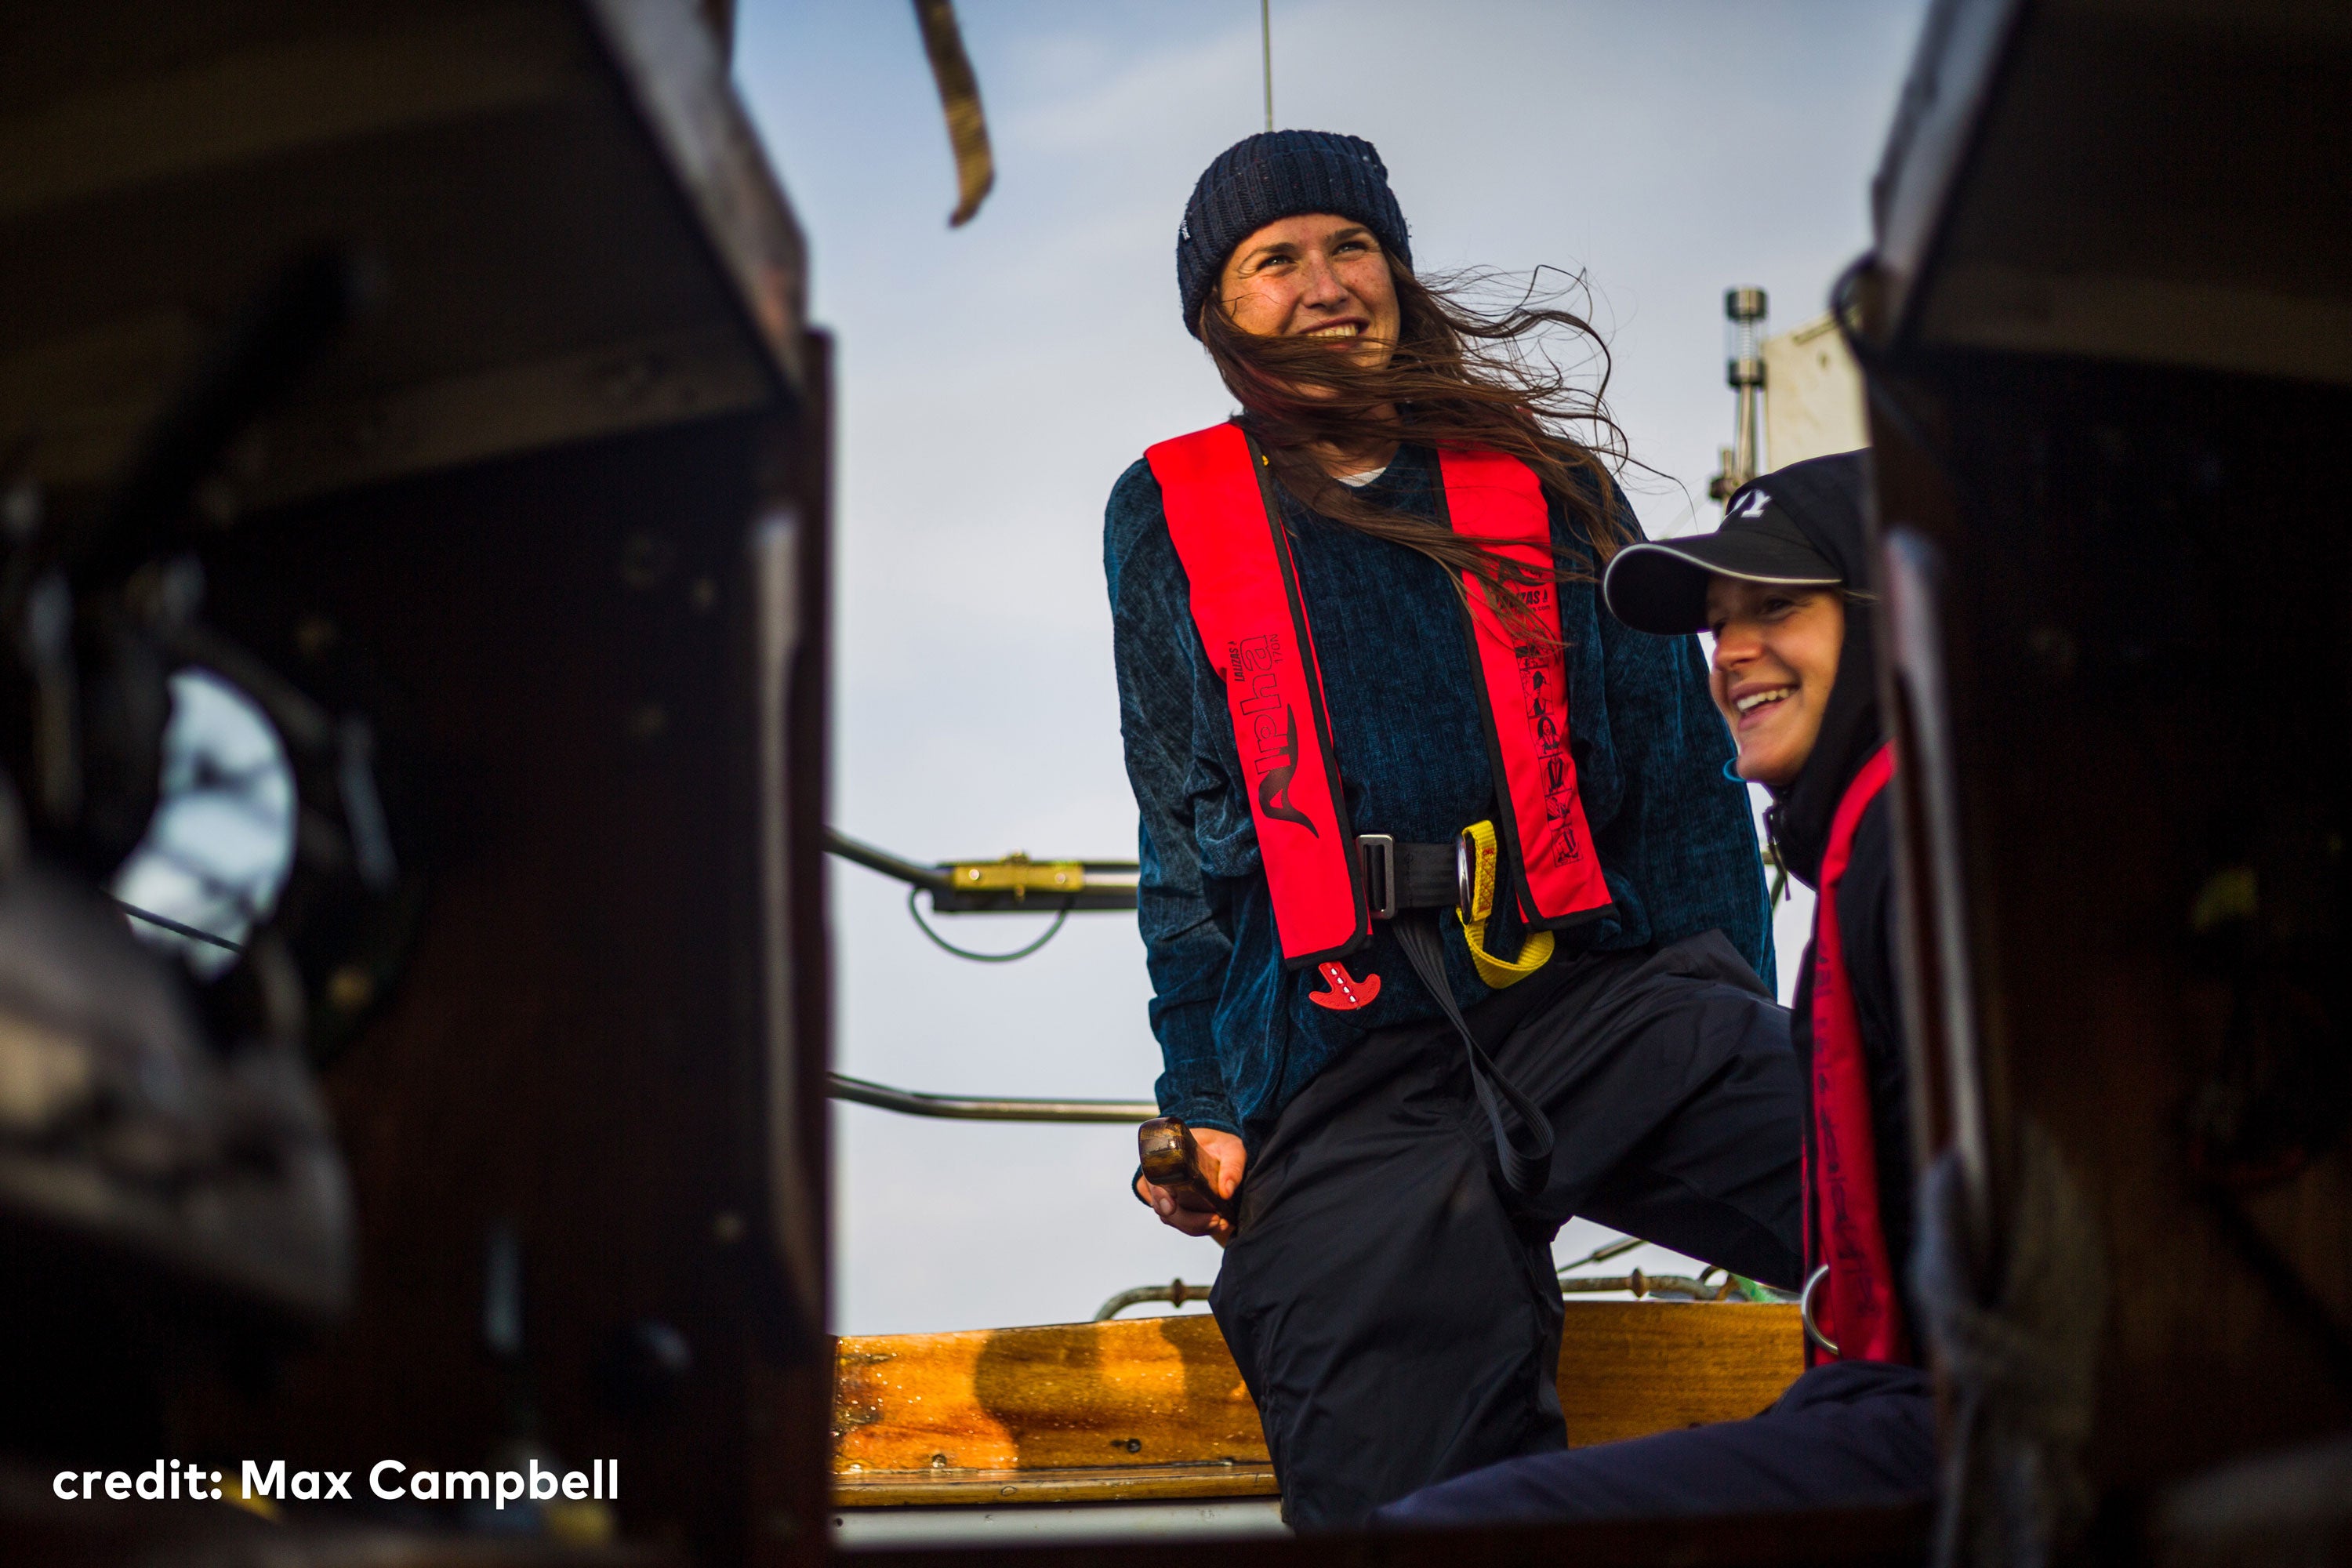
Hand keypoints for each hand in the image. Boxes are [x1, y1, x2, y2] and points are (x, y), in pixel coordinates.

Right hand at [1136, 1128, 1245, 1245]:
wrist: (1218, 1153)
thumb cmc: (1220, 1146)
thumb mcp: (1231, 1149)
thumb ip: (1232, 1166)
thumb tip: (1225, 1192)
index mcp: (1165, 1156)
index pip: (1152, 1178)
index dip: (1158, 1195)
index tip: (1171, 1207)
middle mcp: (1159, 1176)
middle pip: (1162, 1206)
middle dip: (1188, 1220)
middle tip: (1215, 1220)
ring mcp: (1165, 1194)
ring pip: (1171, 1219)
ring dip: (1195, 1226)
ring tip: (1221, 1223)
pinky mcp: (1175, 1206)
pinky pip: (1179, 1223)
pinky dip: (1197, 1228)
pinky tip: (1217, 1225)